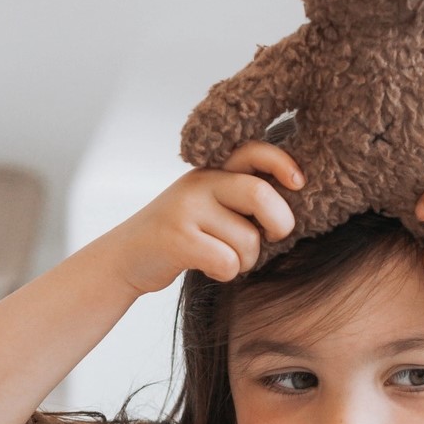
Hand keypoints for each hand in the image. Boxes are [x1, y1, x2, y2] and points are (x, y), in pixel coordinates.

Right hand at [111, 141, 302, 294]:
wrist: (124, 258)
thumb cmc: (184, 235)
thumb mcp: (211, 204)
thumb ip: (244, 196)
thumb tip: (297, 201)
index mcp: (214, 171)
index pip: (255, 151)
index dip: (283, 163)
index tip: (299, 183)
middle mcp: (200, 182)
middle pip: (261, 195)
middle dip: (280, 223)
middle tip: (273, 237)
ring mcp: (186, 208)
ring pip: (248, 239)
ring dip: (247, 260)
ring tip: (227, 258)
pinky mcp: (176, 238)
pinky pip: (227, 261)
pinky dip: (228, 273)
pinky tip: (210, 268)